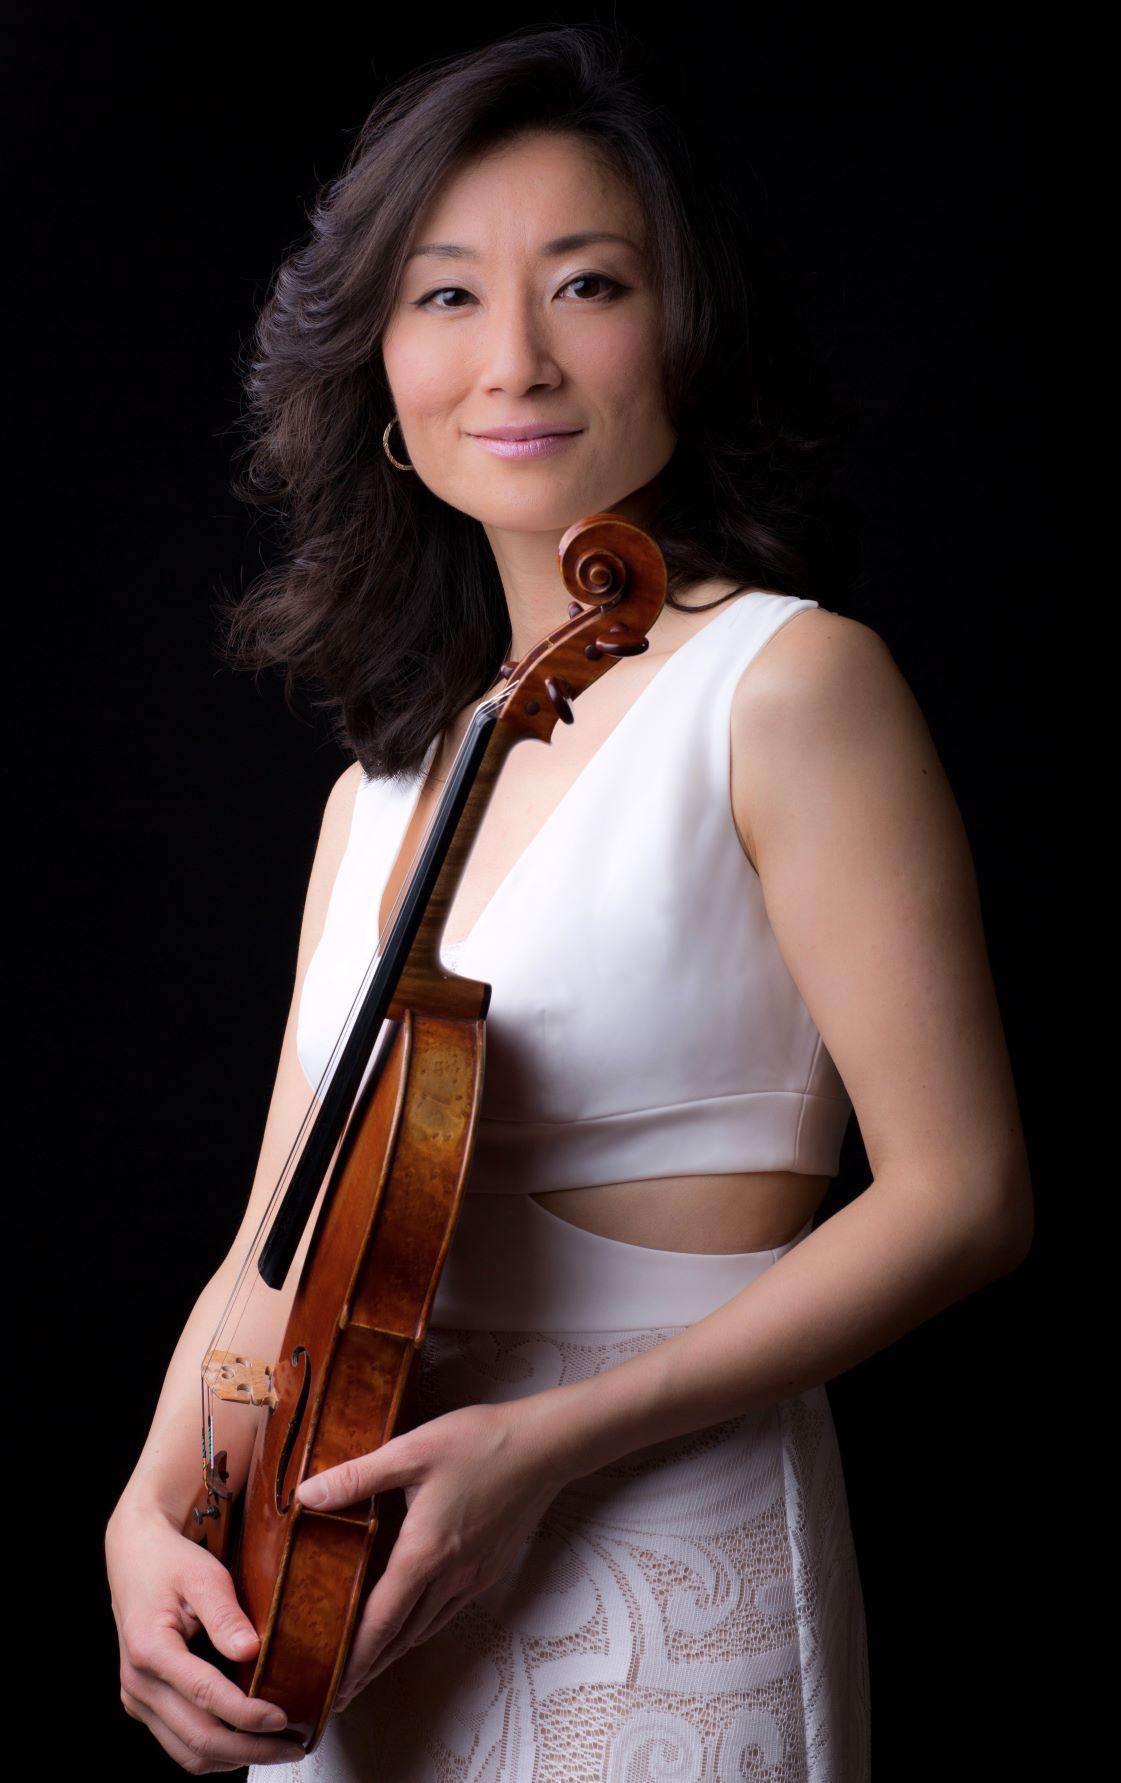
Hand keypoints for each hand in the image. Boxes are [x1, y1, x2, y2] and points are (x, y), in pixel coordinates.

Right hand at [106, 1504, 306, 1770]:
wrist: (136, 1558)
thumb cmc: (171, 1563)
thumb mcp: (203, 1575)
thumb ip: (225, 1614)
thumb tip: (252, 1651)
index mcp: (150, 1649)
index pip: (205, 1695)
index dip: (247, 1714)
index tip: (283, 1718)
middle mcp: (138, 1683)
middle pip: (197, 1738)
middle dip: (250, 1749)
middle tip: (293, 1748)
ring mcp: (138, 1699)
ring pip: (188, 1753)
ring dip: (235, 1758)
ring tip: (278, 1748)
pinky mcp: (145, 1705)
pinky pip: (181, 1744)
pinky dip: (217, 1750)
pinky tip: (249, 1738)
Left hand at [296, 1394, 569, 1711]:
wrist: (545, 1446)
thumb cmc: (479, 1442)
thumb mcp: (412, 1449)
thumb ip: (358, 1476)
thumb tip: (306, 1494)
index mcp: (424, 1552)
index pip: (381, 1621)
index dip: (356, 1659)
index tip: (335, 1689)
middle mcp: (450, 1575)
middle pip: (402, 1637)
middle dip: (370, 1667)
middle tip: (341, 1694)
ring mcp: (473, 1575)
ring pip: (426, 1627)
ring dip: (395, 1652)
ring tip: (369, 1666)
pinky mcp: (490, 1568)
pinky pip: (449, 1611)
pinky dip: (422, 1628)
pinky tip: (414, 1623)